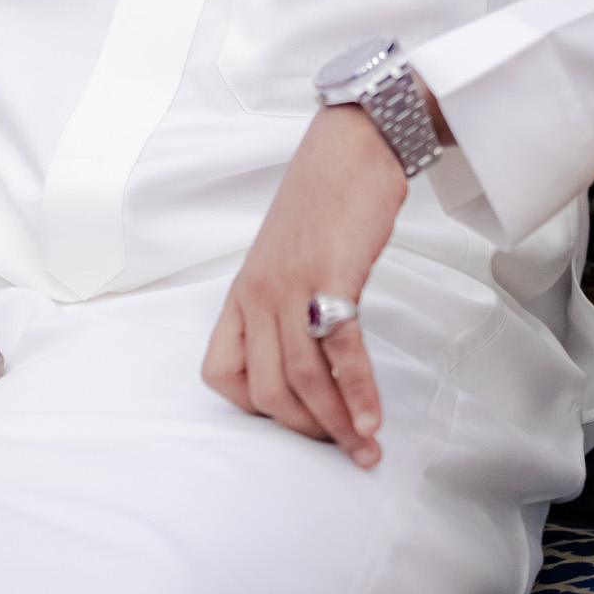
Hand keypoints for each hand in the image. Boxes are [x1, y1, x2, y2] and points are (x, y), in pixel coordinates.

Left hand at [201, 105, 407, 466]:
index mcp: (243, 292)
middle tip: (342, 448)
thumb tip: (308, 353)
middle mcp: (258, 293)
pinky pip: (339, 350)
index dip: (254, 407)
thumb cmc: (325, 199)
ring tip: (365, 448)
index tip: (295, 420)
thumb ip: (288, 303)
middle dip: (306, 431)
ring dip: (337, 424)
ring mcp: (291, 284)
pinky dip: (358, 392)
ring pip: (302, 378)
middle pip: (266, 390)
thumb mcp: (289, 257)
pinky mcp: (331, 275)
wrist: (352, 145)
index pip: (221, 373)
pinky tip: (372, 418)